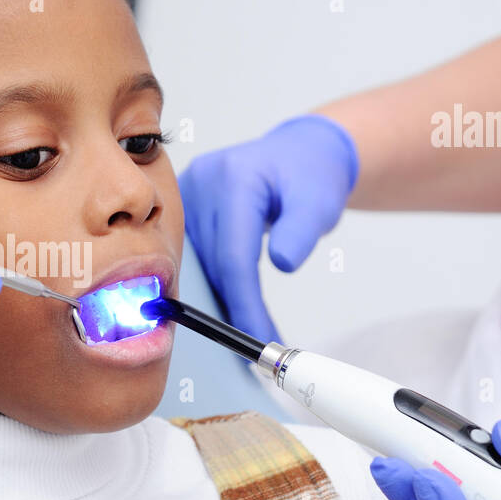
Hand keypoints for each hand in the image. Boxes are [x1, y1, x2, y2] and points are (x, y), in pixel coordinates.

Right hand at [178, 114, 356, 342]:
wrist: (298, 153)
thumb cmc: (310, 176)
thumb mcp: (320, 201)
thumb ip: (302, 231)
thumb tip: (282, 264)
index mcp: (234, 177)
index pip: (233, 254)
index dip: (243, 302)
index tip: (258, 337)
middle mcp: (201, 181)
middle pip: (210, 262)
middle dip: (231, 307)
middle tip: (254, 345)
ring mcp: (186, 191)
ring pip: (196, 263)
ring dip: (218, 297)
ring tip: (244, 326)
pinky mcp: (180, 204)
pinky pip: (190, 253)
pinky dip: (210, 280)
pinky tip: (225, 302)